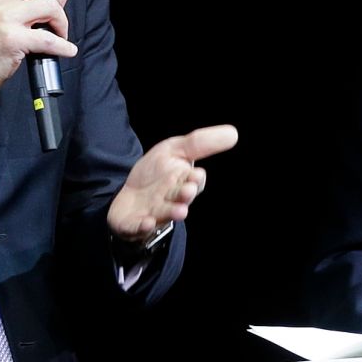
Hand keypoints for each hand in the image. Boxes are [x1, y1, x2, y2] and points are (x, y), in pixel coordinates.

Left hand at [107, 125, 239, 241]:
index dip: (195, 180)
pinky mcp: (134, 224)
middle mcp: (172, 200)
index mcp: (184, 182)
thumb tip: (233, 133)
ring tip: (179, 211)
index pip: (195, 182)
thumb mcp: (174, 150)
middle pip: (181, 198)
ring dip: (172, 213)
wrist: (128, 193)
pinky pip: (139, 228)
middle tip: (188, 190)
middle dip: (185, 195)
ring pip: (165, 215)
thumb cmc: (156, 173)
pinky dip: (143, 227)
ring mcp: (154, 214)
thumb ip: (200, 143)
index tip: (196, 175)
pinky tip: (147, 222)